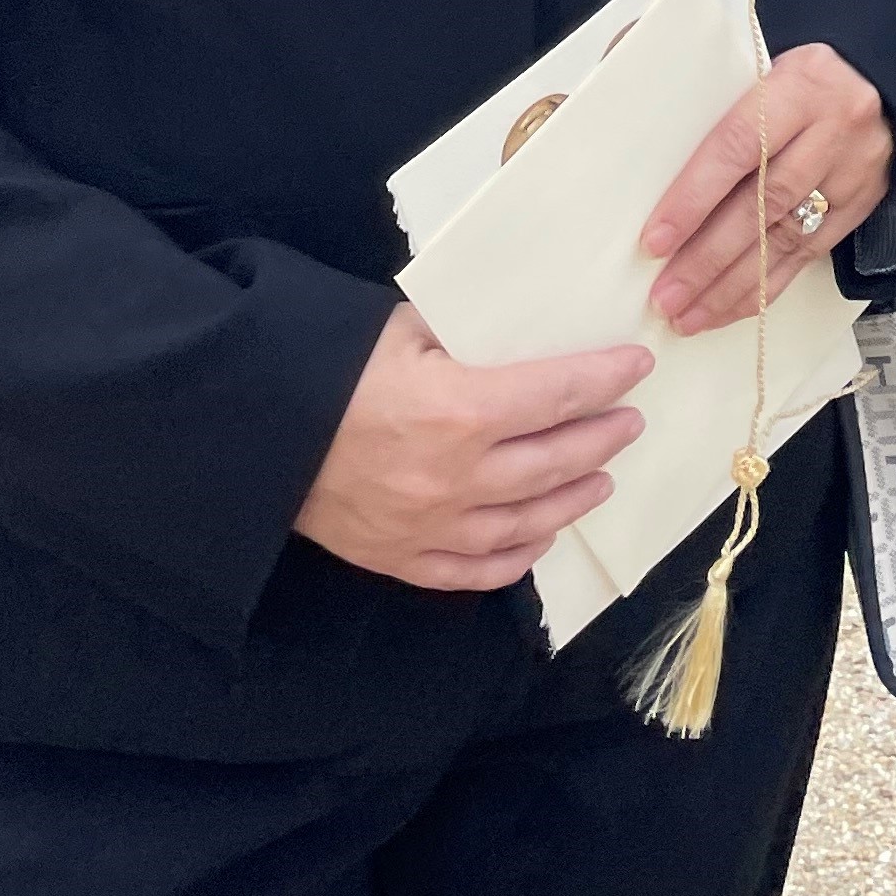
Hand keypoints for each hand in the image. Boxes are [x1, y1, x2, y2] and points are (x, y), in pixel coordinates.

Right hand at [294, 301, 650, 592]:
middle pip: (554, 461)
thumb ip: (466, 333)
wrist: (257, 437)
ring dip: (572, 499)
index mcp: (461, 408)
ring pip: (527, 522)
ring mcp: (432, 526)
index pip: (557, 393)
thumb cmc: (332, 370)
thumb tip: (515, 324)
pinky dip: (517, 558)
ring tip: (602, 479)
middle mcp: (457, 476)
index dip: (605, 377)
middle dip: (602, 438)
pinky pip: (475, 571)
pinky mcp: (403, 559)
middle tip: (629, 422)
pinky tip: (541, 539)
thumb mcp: (403, 330)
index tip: (637, 366)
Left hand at [642, 41, 892, 336]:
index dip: (692, 199)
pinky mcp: (862, 203)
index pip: (736, 148)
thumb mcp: (758, 55)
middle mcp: (832, 129)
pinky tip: (730, 308)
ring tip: (687, 315)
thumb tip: (613, 100)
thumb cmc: (801, 71)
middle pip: (761, 204)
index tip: (654, 241)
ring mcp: (852, 171)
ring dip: (731, 286)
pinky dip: (766, 287)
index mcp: (800, 83)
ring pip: (785, 239)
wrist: (882, 73)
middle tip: (664, 297)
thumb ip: (698, 84)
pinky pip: (810, 257)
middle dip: (707, 258)